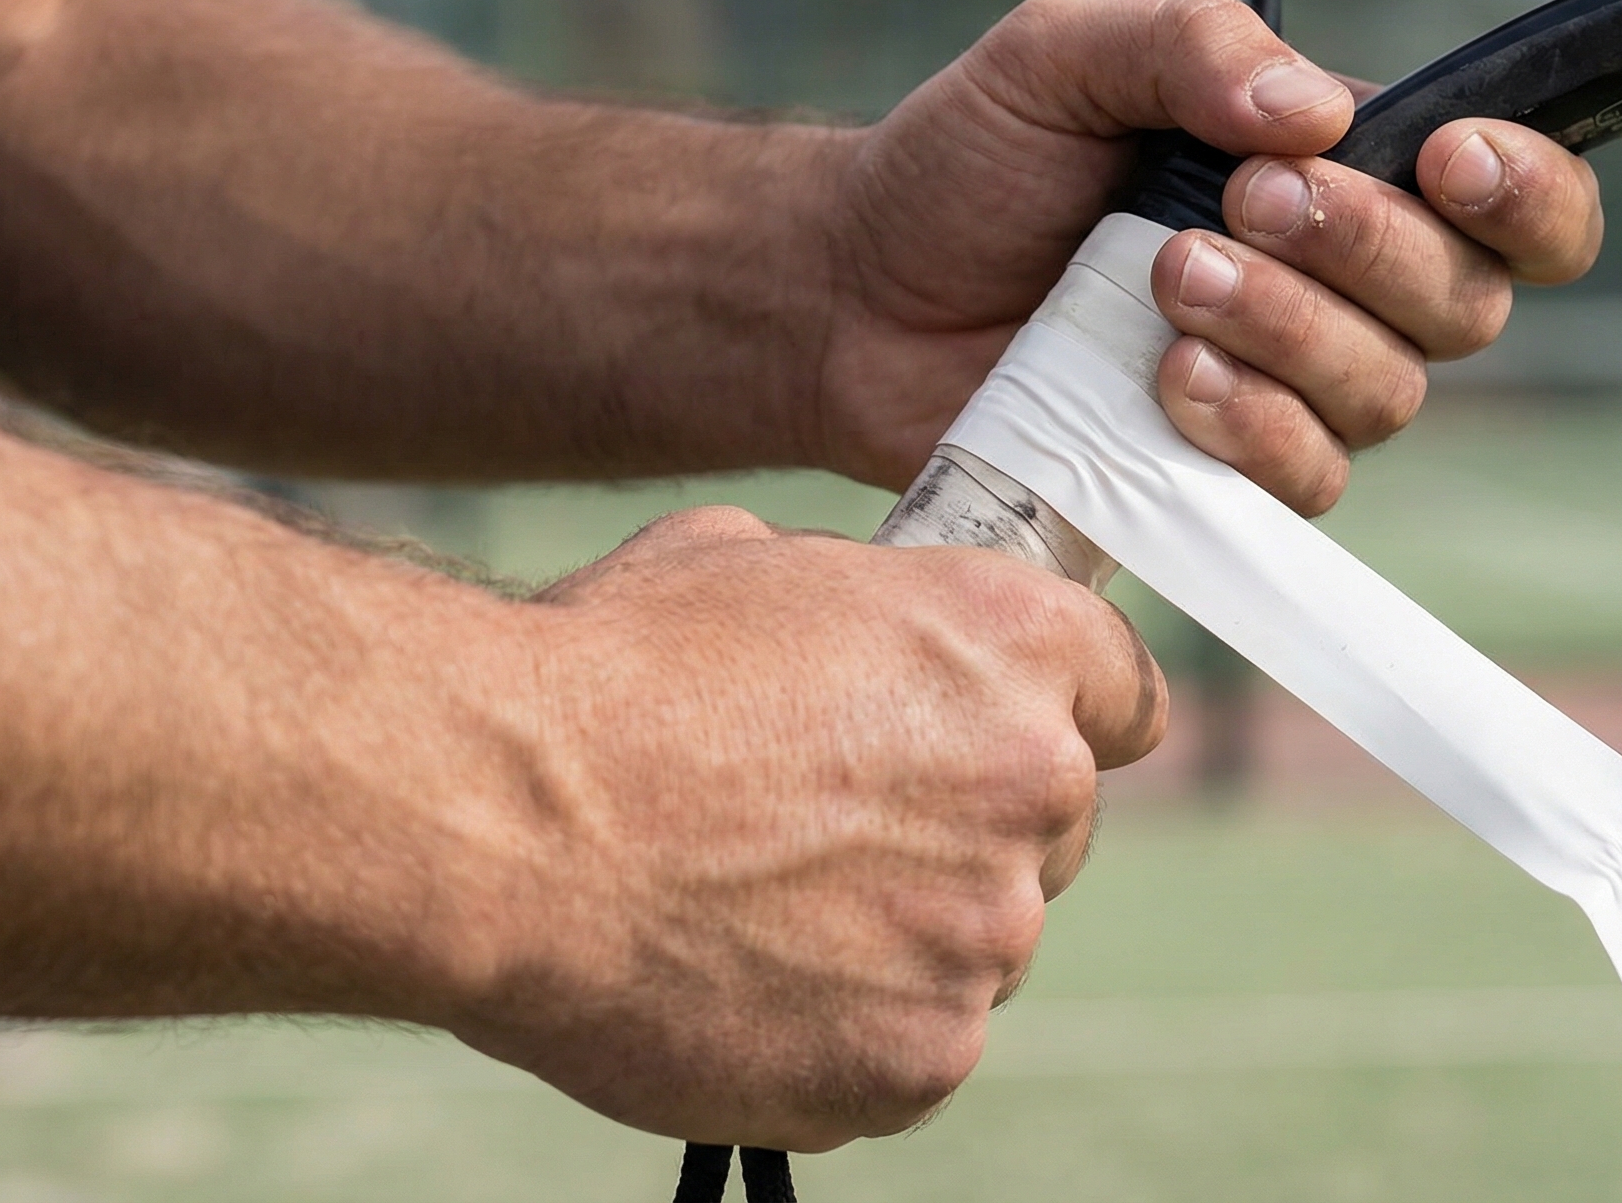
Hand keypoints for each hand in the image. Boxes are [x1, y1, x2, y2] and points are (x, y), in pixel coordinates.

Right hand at [440, 507, 1162, 1150]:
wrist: (499, 826)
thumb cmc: (603, 676)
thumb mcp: (742, 564)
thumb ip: (857, 607)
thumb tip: (857, 633)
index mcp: (1010, 642)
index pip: (1122, 692)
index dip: (1059, 714)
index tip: (1004, 740)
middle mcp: (1030, 785)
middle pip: (1051, 827)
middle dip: (966, 829)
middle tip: (833, 830)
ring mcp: (985, 935)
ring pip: (977, 942)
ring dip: (902, 932)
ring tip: (757, 907)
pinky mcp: (923, 1058)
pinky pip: (914, 1043)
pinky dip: (847, 1028)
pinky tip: (746, 981)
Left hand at [824, 0, 1603, 512]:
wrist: (854, 290)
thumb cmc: (968, 162)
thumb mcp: (1062, 53)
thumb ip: (1191, 43)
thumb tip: (1321, 108)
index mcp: (1335, 167)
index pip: (1511, 194)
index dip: (1526, 189)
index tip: (1450, 160)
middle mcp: (1337, 285)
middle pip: (1463, 300)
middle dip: (1365, 247)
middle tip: (1239, 202)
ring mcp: (1285, 388)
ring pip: (1388, 393)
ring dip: (1289, 331)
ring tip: (1166, 279)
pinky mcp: (1221, 477)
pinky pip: (1306, 479)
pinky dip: (1248, 426)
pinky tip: (1164, 379)